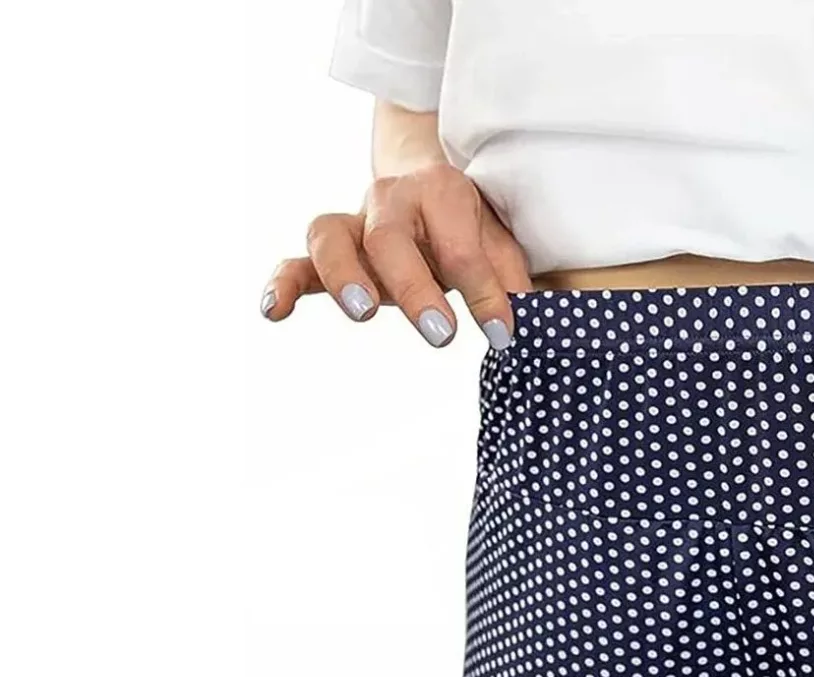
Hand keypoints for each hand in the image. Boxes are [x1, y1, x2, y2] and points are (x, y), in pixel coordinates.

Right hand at [261, 164, 531, 349]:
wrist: (425, 187)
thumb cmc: (467, 226)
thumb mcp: (499, 241)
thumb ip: (508, 277)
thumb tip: (521, 316)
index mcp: (440, 192)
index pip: (460, 246)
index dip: (484, 294)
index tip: (503, 334)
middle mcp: (389, 199)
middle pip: (389, 238)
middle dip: (415, 288)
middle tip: (442, 334)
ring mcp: (353, 223)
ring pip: (329, 236)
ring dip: (343, 276)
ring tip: (364, 313)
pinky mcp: (329, 251)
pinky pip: (296, 262)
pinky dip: (283, 283)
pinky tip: (274, 311)